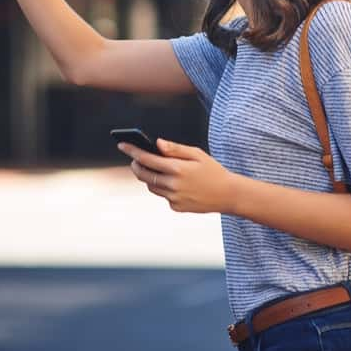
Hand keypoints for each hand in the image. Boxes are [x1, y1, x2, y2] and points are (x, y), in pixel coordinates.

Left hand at [118, 138, 237, 213]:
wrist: (228, 194)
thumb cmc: (212, 170)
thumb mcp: (197, 154)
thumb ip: (175, 148)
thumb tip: (156, 143)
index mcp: (178, 169)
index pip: (147, 159)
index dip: (132, 151)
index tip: (122, 145)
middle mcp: (173, 185)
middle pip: (144, 175)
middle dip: (136, 165)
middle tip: (134, 158)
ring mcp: (174, 198)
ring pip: (151, 186)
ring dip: (148, 176)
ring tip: (150, 168)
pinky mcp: (176, 207)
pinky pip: (163, 195)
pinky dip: (163, 187)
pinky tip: (171, 182)